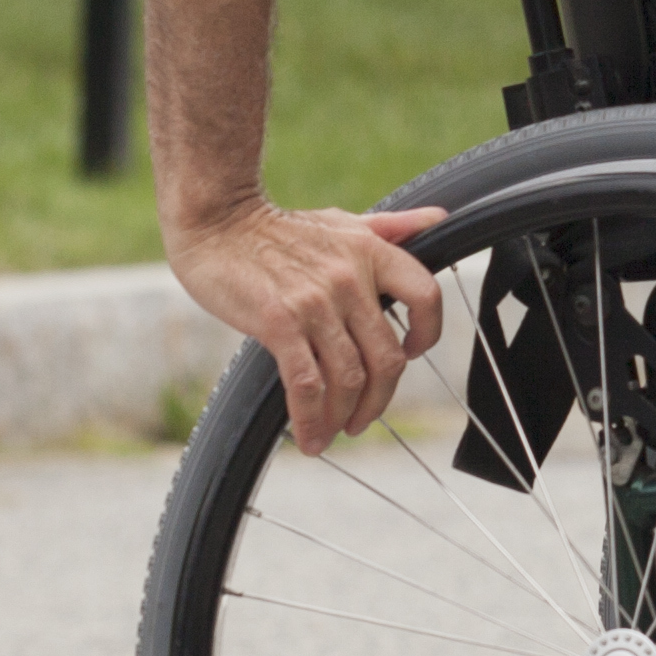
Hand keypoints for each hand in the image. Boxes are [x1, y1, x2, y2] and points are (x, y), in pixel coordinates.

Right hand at [166, 198, 447, 453]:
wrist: (216, 221)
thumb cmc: (276, 227)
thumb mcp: (341, 221)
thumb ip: (391, 227)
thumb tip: (439, 218)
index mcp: (371, 251)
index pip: (426, 295)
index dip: (428, 332)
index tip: (411, 354)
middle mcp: (350, 277)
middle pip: (387, 357)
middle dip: (378, 400)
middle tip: (361, 419)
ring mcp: (316, 301)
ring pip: (349, 378)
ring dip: (343, 417)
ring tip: (331, 434)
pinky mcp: (279, 322)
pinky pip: (306, 384)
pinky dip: (311, 419)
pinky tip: (307, 437)